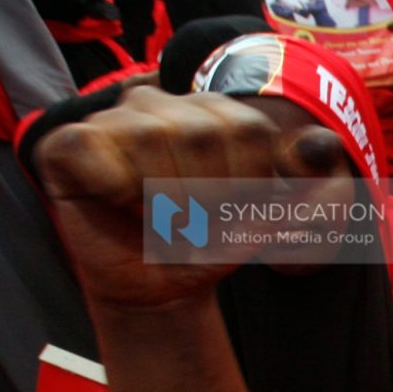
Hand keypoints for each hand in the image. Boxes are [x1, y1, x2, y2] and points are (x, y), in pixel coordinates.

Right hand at [35, 87, 335, 311]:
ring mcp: (113, 120)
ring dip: (164, 199)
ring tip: (161, 218)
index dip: (250, 185)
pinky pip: (92, 147)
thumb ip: (306, 181)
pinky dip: (113, 184)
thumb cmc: (209, 244)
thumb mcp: (270, 218)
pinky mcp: (68, 145)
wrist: (161, 288)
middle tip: (194, 223)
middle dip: (209, 197)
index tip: (236, 213)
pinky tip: (117, 201)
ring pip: (150, 137)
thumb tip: (325, 146)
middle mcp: (162, 103)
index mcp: (214, 111)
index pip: (251, 129)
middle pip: (203, 132)